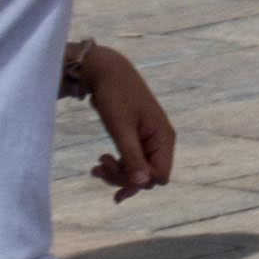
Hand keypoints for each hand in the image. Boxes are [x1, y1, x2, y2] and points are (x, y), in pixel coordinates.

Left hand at [64, 42, 170, 198]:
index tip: (115, 185)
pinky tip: (100, 162)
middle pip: (147, 175)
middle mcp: (160, 140)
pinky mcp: (138, 137)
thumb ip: (133, 157)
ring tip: (95, 167)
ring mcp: (149, 139)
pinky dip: (116, 165)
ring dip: (117, 173)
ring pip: (137, 169)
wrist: (108, 74)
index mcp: (163, 137)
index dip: (139, 183)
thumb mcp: (122, 129)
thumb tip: (142, 184)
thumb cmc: (116, 98)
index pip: (159, 175)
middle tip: (98, 169)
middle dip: (123, 177)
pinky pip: (131, 160)